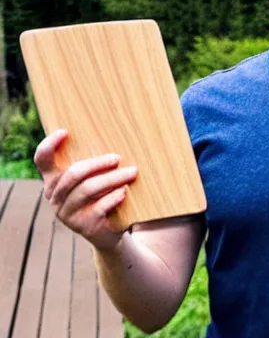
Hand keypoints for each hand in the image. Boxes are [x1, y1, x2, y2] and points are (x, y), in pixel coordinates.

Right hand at [34, 129, 137, 250]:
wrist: (110, 232)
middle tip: (118, 158)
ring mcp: (67, 214)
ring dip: (112, 178)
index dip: (49, 145)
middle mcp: (55, 197)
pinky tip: (124, 192)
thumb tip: (112, 134)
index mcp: (54, 181)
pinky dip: (113, 197)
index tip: (65, 131)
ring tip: (132, 172)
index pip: (42, 160)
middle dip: (98, 163)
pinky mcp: (83, 227)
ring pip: (88, 189)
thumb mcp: (95, 178)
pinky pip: (98, 208)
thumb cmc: (103, 195)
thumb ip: (93, 164)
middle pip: (74, 173)